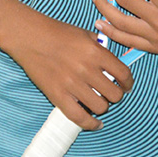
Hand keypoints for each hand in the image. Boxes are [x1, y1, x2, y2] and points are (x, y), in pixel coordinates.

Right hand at [6, 13, 133, 131]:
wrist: (30, 37)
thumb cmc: (57, 32)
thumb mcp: (85, 33)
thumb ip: (101, 47)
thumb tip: (113, 62)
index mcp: (96, 52)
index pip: (123, 74)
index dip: (128, 83)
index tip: (126, 86)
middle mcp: (87, 69)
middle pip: (115, 94)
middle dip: (116, 95)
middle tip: (110, 93)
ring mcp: (72, 84)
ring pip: (101, 107)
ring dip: (102, 106)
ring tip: (98, 102)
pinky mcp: (58, 96)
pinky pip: (80, 118)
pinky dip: (90, 124)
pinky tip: (95, 123)